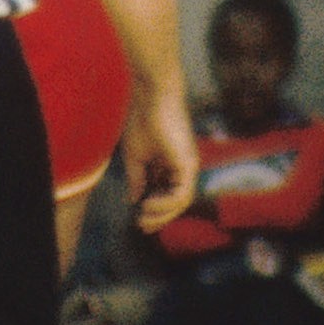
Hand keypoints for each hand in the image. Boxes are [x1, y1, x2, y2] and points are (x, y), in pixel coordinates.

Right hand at [123, 84, 200, 232]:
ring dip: (162, 214)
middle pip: (176, 201)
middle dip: (159, 217)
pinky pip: (182, 195)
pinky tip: (148, 204)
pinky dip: (166, 204)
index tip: (139, 220)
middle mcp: (183, 167)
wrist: (151, 98)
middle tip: (142, 227)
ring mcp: (188, 166)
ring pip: (181, 202)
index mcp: (171, 164)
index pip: (167, 193)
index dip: (154, 209)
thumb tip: (134, 199)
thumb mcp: (136, 156)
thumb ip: (137, 178)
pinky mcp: (188, 165)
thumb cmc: (143, 119)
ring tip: (143, 217)